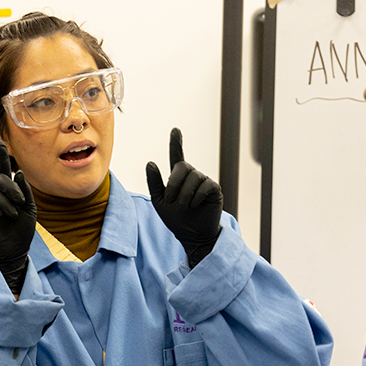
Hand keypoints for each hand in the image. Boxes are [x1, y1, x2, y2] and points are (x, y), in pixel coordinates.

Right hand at [0, 141, 36, 294]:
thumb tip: (17, 173)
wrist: (14, 251)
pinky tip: (0, 214)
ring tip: (12, 214)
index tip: (2, 142)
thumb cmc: (22, 230)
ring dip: (4, 201)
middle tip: (20, 201)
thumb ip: (25, 191)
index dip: (2, 156)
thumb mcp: (30, 209)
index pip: (3, 170)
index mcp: (8, 190)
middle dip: (10, 187)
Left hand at [146, 128, 222, 267]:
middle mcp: (192, 176)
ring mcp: (204, 181)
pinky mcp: (214, 189)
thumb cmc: (175, 219)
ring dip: (184, 195)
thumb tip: (151, 162)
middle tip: (171, 201)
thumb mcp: (159, 202)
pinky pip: (204, 186)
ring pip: (193, 177)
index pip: (176, 156)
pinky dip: (196, 197)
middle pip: (182, 167)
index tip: (175, 130)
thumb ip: (154, 183)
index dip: (176, 142)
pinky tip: (195, 206)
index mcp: (178, 177)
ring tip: (184, 207)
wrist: (191, 235)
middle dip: (174, 184)